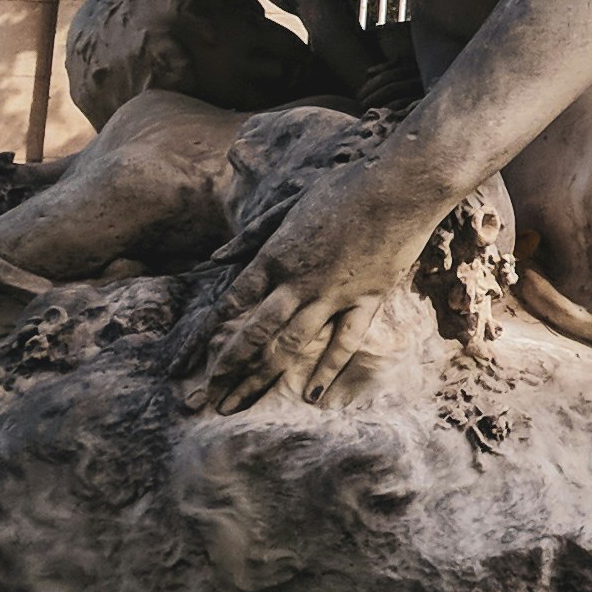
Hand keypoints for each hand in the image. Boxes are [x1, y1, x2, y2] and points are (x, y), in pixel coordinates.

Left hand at [184, 156, 443, 412]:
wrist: (401, 187)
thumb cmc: (345, 188)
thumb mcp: (289, 205)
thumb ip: (251, 234)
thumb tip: (215, 258)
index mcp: (275, 256)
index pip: (232, 303)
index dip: (209, 335)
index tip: (190, 362)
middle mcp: (298, 282)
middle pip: (254, 334)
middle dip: (228, 368)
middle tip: (207, 398)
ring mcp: (333, 294)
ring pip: (291, 345)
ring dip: (262, 377)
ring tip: (240, 404)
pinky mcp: (367, 299)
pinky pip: (344, 341)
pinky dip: (327, 369)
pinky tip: (311, 395)